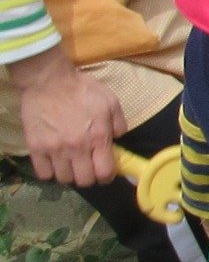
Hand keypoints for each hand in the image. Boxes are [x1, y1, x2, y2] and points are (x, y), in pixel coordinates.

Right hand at [9, 46, 127, 186]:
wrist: (49, 81)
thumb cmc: (82, 89)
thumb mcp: (111, 102)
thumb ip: (119, 124)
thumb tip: (118, 141)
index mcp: (97, 137)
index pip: (105, 172)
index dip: (107, 176)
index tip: (105, 173)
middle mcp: (76, 147)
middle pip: (84, 181)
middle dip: (89, 177)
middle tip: (88, 167)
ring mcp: (54, 149)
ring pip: (64, 179)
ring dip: (69, 174)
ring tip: (71, 164)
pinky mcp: (35, 148)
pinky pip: (43, 173)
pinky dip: (50, 172)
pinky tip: (55, 162)